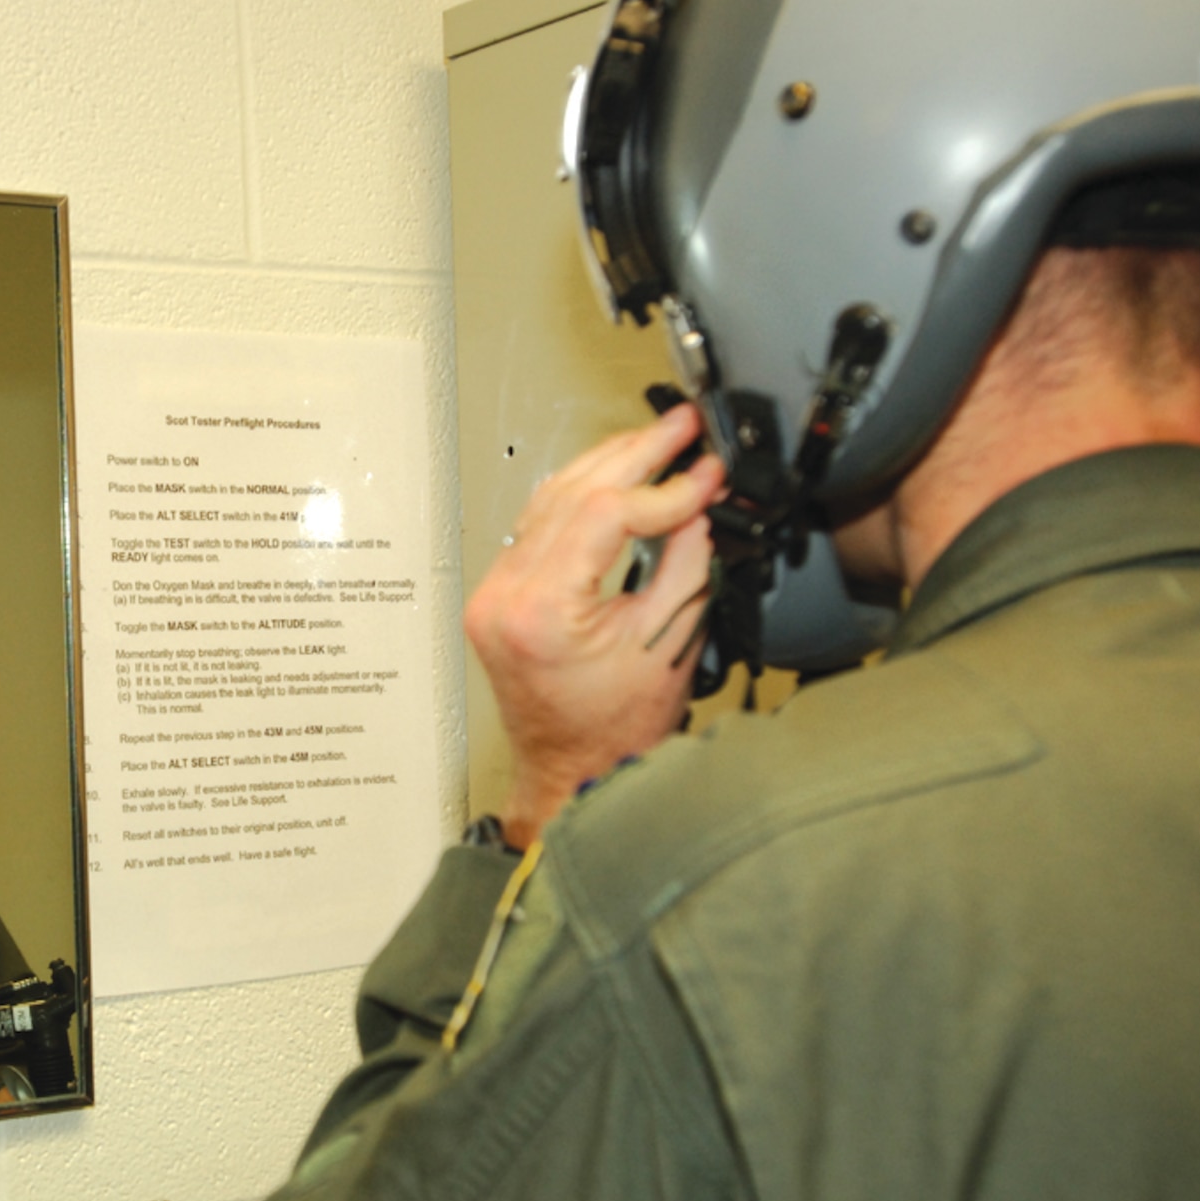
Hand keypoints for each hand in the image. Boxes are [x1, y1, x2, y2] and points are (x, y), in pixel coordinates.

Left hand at [464, 404, 725, 848]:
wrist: (574, 773)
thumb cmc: (615, 732)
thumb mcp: (669, 642)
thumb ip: (685, 562)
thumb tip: (694, 503)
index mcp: (541, 612)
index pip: (602, 513)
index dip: (663, 489)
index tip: (706, 477)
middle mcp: (505, 595)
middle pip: (570, 492)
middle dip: (635, 454)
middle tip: (681, 427)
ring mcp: (493, 592)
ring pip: (549, 498)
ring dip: (607, 464)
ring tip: (658, 441)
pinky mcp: (498, 594)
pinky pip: (537, 524)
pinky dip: (580, 496)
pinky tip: (614, 478)